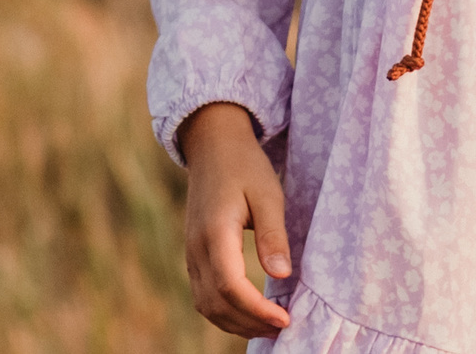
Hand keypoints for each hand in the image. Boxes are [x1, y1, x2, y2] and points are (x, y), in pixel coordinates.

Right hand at [180, 102, 291, 338]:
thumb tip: (282, 276)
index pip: (229, 286)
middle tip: (283, 327)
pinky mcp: (194, 257)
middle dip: (249, 323)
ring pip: (206, 305)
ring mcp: (191, 255)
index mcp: (214, 233)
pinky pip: (204, 296)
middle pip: (215, 304)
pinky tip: (249, 313)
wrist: (213, 147)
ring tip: (270, 327)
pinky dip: (225, 312)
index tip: (285, 318)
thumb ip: (273, 235)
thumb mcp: (268, 194)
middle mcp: (196, 250)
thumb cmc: (245, 167)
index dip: (256, 309)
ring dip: (235, 323)